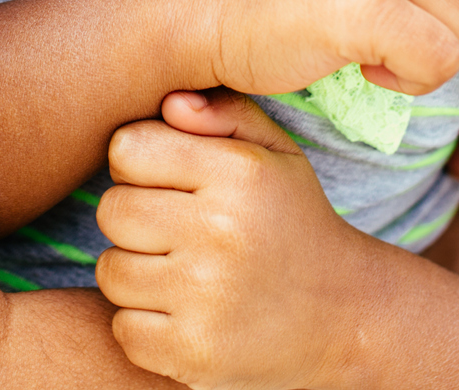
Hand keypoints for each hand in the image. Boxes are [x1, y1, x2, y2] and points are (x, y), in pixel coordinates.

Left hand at [96, 90, 383, 389]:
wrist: (347, 315)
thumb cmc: (294, 221)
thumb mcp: (276, 153)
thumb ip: (224, 113)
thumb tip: (169, 103)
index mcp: (239, 174)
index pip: (127, 149)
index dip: (139, 163)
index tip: (166, 181)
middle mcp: (221, 232)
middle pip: (111, 210)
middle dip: (135, 218)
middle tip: (174, 231)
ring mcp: (206, 298)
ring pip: (111, 271)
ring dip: (137, 273)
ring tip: (181, 272)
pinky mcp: (194, 353)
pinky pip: (124, 329)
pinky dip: (145, 325)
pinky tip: (183, 313)